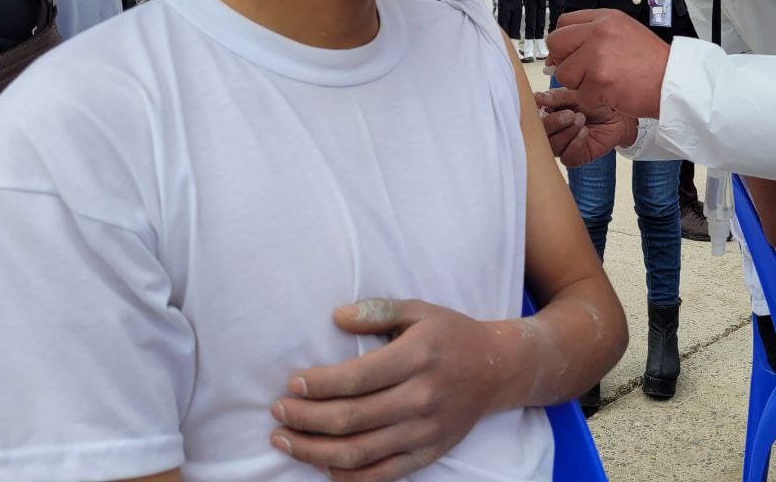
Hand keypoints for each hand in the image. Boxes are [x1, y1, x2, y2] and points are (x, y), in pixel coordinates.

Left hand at [270, 299, 509, 480]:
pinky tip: (323, 465)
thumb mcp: (418, 310)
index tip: (291, 384)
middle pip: (350, 419)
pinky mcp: (430, 452)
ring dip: (314, 451)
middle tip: (278, 412)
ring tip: (286, 441)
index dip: (317, 385)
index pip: (355, 379)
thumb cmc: (450, 334)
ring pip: (359, 453)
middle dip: (305, 418)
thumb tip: (335, 317)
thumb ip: (377, 311)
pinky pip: (382, 475)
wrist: (498, 368)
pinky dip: (348, 477)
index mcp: (417, 357)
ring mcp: (426, 430)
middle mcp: (422, 397)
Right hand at [534, 87, 637, 167]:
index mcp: (546, 116)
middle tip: (570, 114)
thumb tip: (535, 98)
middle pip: (539, 136)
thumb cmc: (594, 103)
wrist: (617, 114)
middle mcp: (551, 133)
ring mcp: (562, 147)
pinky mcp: (575, 157)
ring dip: (568, 132)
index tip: (548, 108)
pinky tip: (585, 132)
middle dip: (554, 123)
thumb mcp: (573, 94)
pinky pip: (568, 157)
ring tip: (581, 119)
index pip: (531, 121)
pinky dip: (576, 143)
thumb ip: (553, 97)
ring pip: (553, 147)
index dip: (536, 117)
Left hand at [545, 9, 669, 119]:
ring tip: (604, 84)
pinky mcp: (600, 80)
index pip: (564, 22)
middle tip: (582, 73)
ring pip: (564, 73)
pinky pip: (581, 95)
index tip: (568, 54)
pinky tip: (613, 94)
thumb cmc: (653, 63)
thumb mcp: (624, 34)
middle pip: (556, 44)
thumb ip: (594, 37)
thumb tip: (561, 53)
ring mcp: (598, 55)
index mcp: (606, 18)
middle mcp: (600, 31)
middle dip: (564, 62)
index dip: (563, 41)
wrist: (674, 83)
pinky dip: (594, 100)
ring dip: (580, 84)